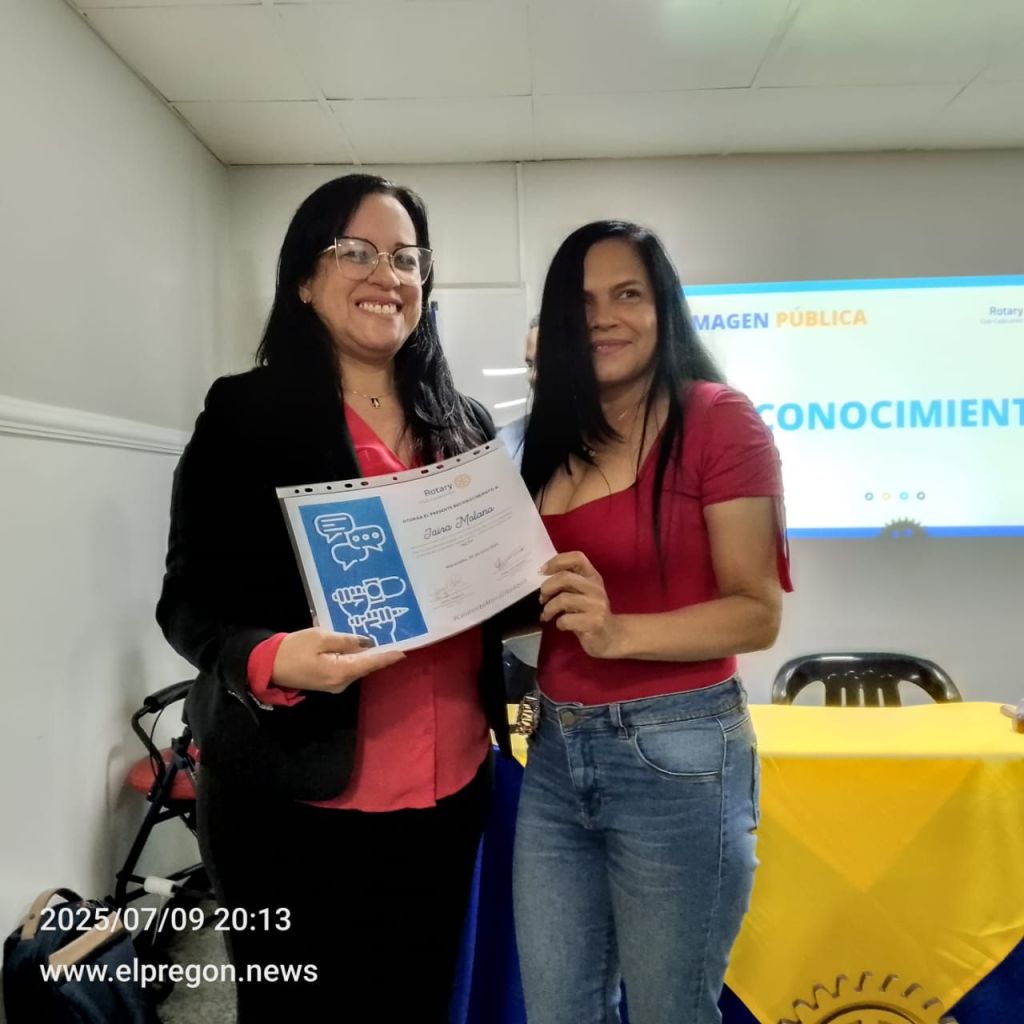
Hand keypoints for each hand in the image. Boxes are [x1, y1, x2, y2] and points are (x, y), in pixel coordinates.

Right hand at [270, 627, 404, 693]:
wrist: (269, 665)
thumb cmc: (294, 649)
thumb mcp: (321, 637)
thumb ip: (346, 640)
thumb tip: (367, 642)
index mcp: (341, 672)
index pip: (372, 663)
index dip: (388, 656)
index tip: (405, 650)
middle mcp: (342, 682)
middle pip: (366, 666)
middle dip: (379, 652)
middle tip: (392, 635)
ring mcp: (335, 684)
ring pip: (357, 667)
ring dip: (366, 654)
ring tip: (379, 636)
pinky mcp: (328, 681)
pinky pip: (347, 668)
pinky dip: (354, 657)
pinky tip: (358, 644)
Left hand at [539, 552, 622, 658]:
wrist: (611, 637)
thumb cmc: (590, 613)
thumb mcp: (582, 593)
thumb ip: (568, 583)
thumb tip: (542, 575)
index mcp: (593, 577)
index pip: (577, 558)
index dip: (557, 561)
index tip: (542, 571)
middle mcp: (596, 588)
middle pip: (565, 577)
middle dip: (547, 587)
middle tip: (542, 598)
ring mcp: (596, 605)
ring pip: (563, 599)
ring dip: (549, 608)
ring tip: (547, 615)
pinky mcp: (594, 622)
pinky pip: (566, 619)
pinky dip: (558, 623)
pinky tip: (562, 626)